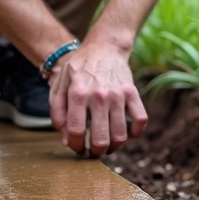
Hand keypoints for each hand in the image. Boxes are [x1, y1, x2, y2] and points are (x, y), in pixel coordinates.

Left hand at [49, 39, 147, 156]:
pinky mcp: (132, 92)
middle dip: (96, 152)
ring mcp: (118, 94)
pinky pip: (140, 120)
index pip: (75, 132)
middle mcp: (99, 95)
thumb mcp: (60, 85)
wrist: (104, 47)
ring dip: (113, 147)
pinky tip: (126, 133)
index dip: (75, 146)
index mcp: (78, 93)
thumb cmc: (78, 69)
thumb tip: (67, 140)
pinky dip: (135, 133)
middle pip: (101, 139)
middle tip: (93, 151)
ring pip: (120, 135)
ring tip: (107, 145)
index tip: (77, 148)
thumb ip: (58, 113)